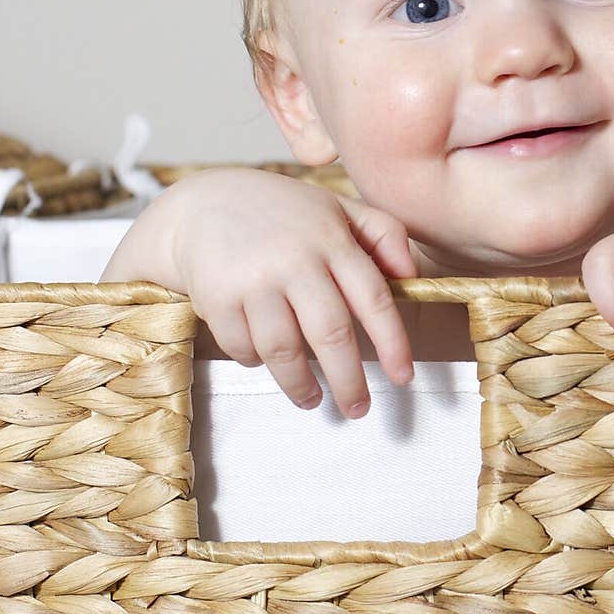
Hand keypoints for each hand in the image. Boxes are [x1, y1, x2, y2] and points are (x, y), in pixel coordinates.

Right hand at [106, 168, 417, 418]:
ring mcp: (253, 280)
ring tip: (313, 399)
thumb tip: (410, 278)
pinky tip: (265, 359)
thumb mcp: (337, 208)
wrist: (203, 204)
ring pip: (284, 352)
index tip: (404, 378)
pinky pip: (244, 348)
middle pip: (331, 335)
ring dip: (301, 386)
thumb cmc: (283, 214)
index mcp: (331, 239)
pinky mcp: (217, 298)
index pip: (373, 298)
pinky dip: (256, 361)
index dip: (393, 343)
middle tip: (358, 409)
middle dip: (349, 382)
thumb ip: (383, 234)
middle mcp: (294, 259)